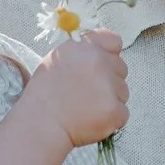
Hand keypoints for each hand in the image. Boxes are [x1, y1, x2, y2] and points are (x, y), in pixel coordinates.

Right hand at [27, 29, 127, 147]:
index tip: (102, 66)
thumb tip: (104, 50)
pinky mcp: (114, 110)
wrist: (41, 124)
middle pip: (121, 68)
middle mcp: (99, 63)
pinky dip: (111, 119)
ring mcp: (109, 87)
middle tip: (88, 93)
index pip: (114, 40)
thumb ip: (82, 51)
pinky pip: (122, 112)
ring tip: (86, 108)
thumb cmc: (45, 94)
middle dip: (110, 80)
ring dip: (110, 100)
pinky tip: (92, 119)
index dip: (109, 54)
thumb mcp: (58, 60)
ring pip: (123, 91)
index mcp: (85, 48)